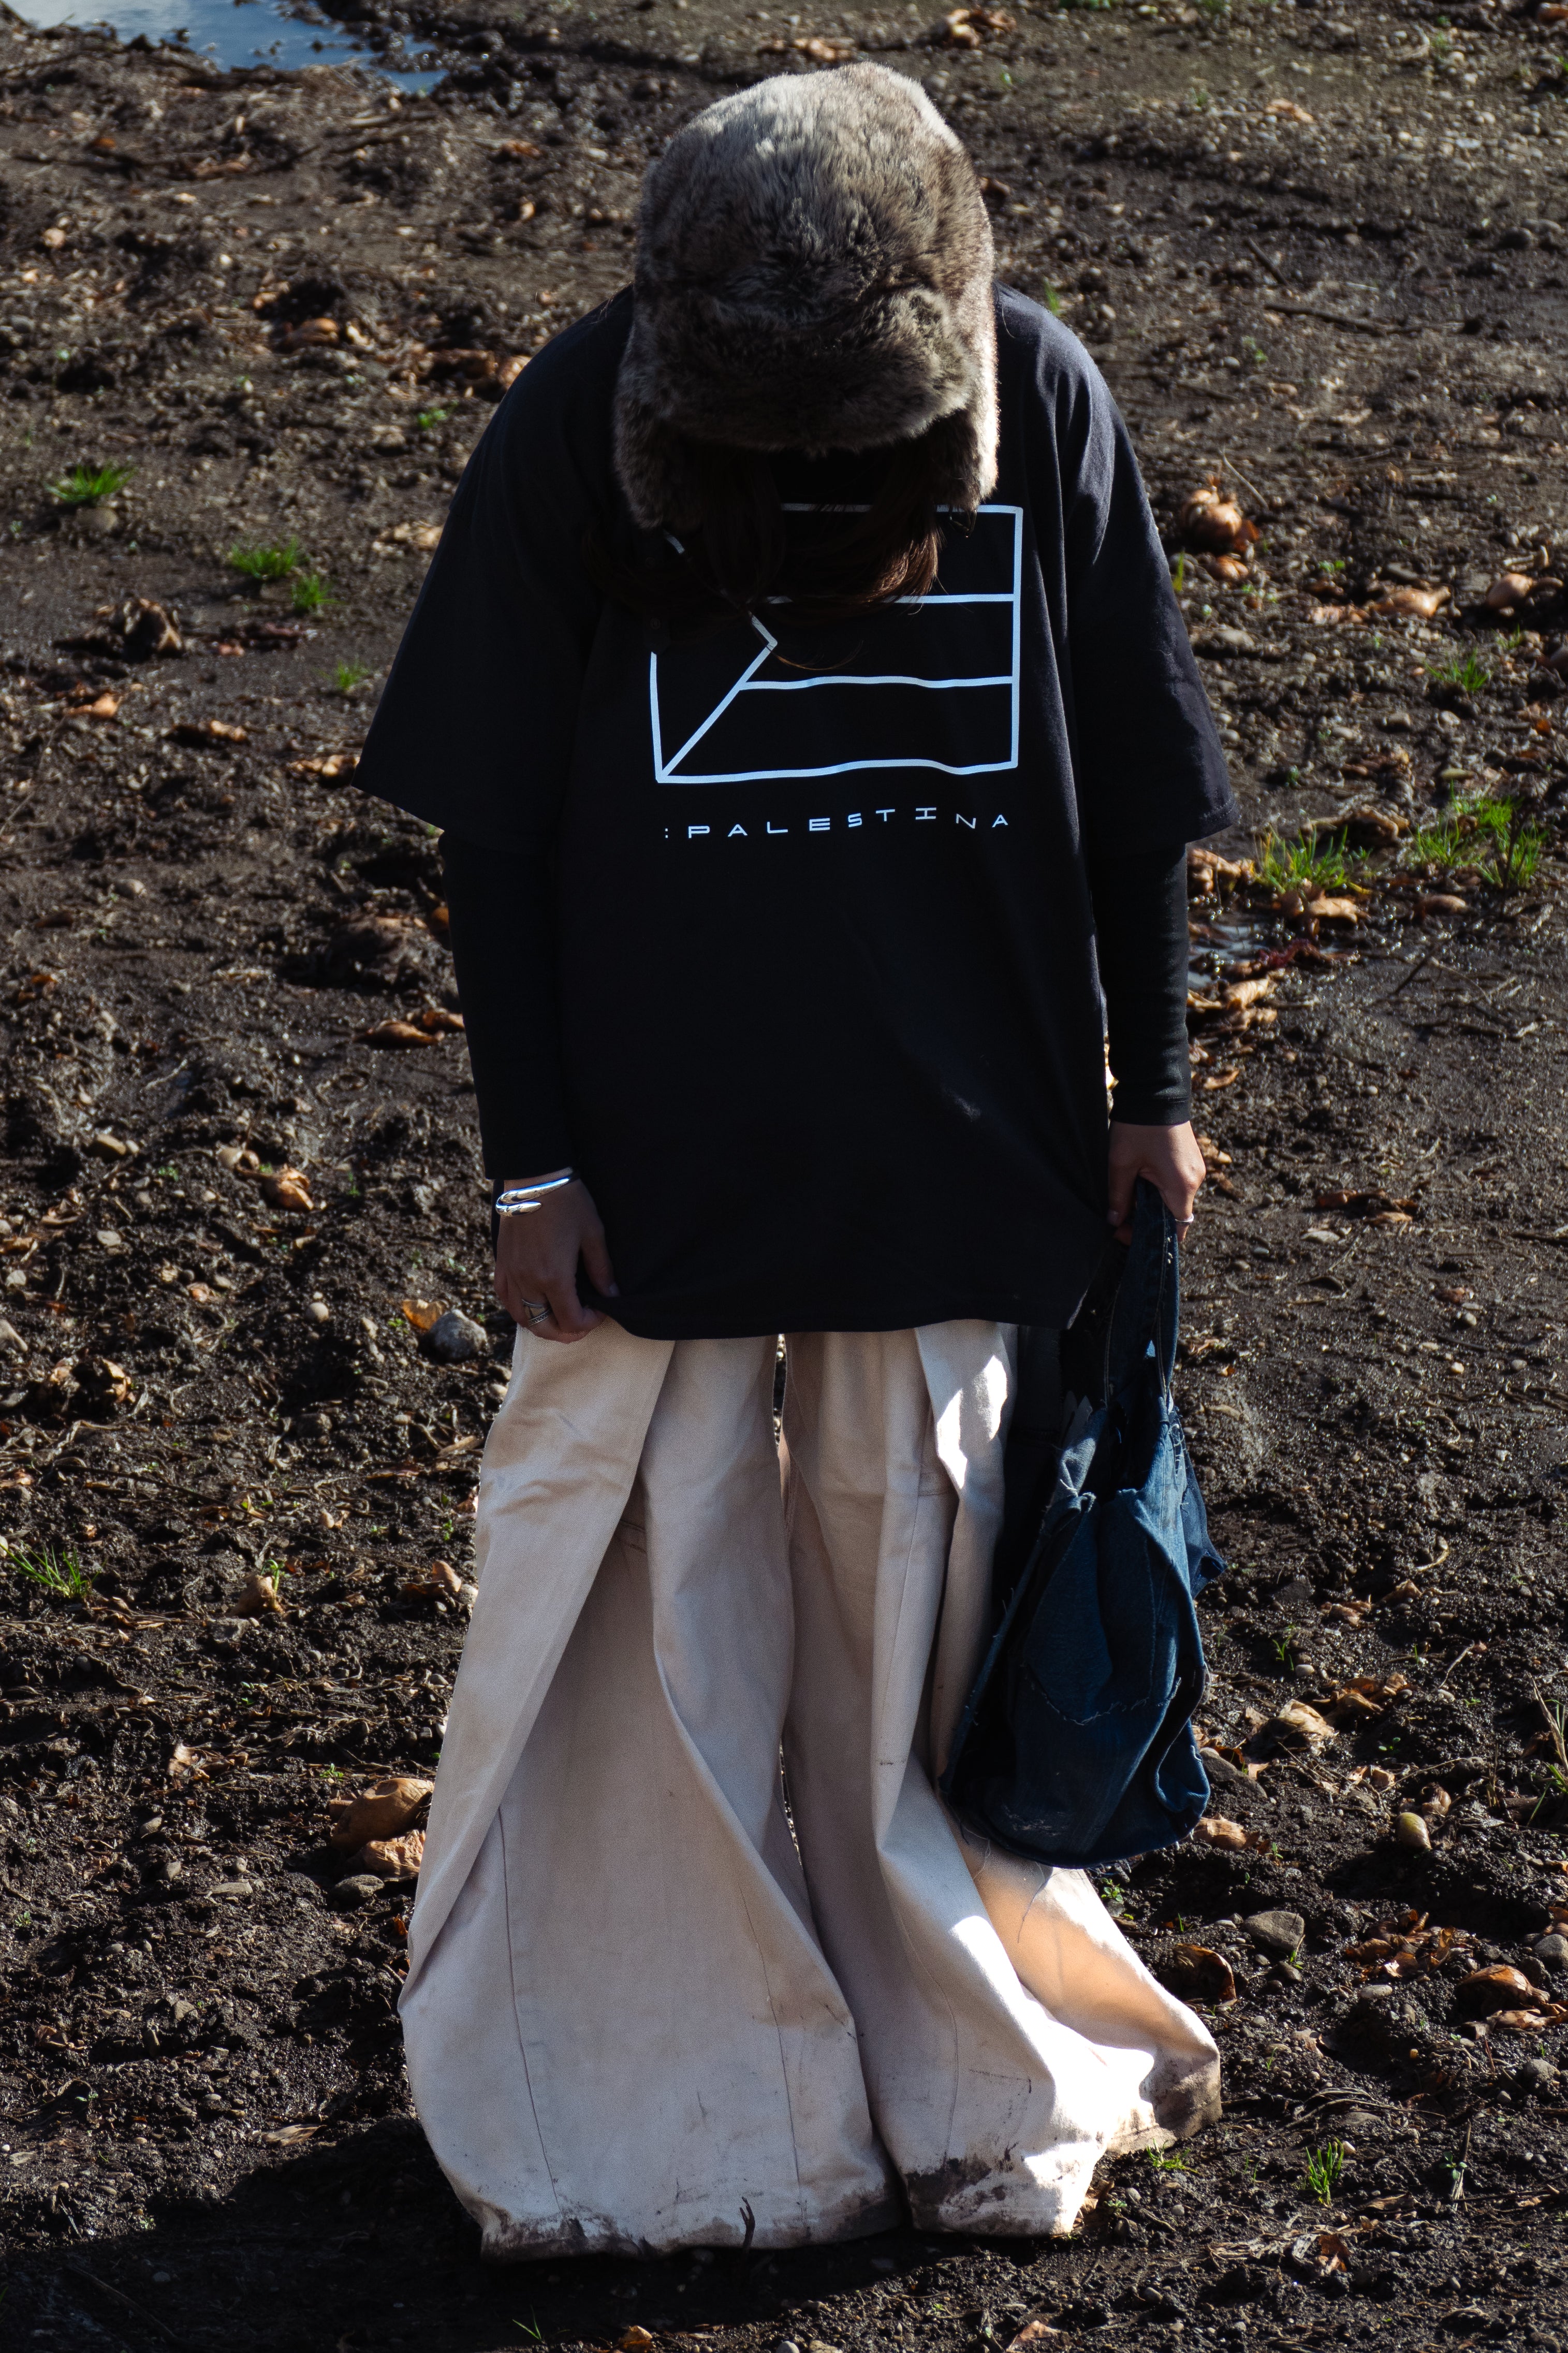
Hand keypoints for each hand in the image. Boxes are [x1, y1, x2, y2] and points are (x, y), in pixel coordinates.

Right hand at [494, 1176, 616, 1343]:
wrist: (534, 1177)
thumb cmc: (568, 1203)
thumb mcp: (593, 1235)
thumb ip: (601, 1270)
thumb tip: (611, 1294)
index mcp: (554, 1277)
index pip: (570, 1320)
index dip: (589, 1323)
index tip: (600, 1311)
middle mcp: (529, 1281)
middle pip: (543, 1327)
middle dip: (565, 1333)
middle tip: (581, 1325)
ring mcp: (512, 1273)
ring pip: (522, 1317)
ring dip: (541, 1325)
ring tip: (558, 1320)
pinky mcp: (501, 1263)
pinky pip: (505, 1298)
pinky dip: (519, 1309)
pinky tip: (531, 1305)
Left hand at [1107, 1120, 1205, 1246]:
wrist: (1156, 1090)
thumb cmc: (1138, 1126)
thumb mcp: (1121, 1163)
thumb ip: (1119, 1196)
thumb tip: (1114, 1220)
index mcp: (1181, 1186)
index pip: (1176, 1229)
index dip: (1152, 1237)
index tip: (1126, 1232)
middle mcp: (1194, 1180)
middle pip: (1173, 1214)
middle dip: (1147, 1220)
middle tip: (1120, 1216)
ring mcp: (1195, 1168)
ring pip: (1173, 1199)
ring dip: (1152, 1202)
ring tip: (1128, 1194)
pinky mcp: (1190, 1158)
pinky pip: (1176, 1183)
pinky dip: (1159, 1188)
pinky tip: (1140, 1180)